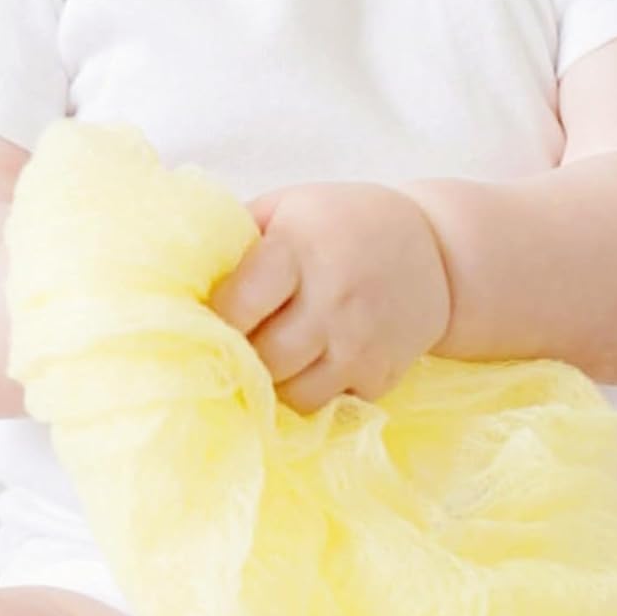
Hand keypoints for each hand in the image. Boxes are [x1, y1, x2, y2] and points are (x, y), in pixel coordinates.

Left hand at [210, 182, 450, 413]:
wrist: (439, 254)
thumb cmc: (344, 225)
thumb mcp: (290, 208)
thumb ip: (238, 238)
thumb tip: (177, 277)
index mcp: (300, 249)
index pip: (236, 306)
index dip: (215, 321)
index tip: (208, 321)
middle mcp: (332, 299)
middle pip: (262, 359)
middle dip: (242, 359)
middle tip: (236, 349)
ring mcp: (360, 343)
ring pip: (292, 394)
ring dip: (274, 384)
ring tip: (272, 361)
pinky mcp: (381, 376)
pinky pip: (328, 406)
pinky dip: (312, 394)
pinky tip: (312, 368)